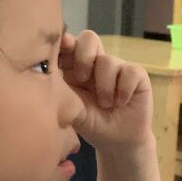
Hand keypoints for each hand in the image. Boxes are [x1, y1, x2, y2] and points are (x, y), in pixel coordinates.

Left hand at [61, 31, 152, 151]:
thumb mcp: (70, 109)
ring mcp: (117, 67)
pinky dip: (123, 90)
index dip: (65, 43)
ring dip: (104, 86)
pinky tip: (120, 103)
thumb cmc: (91, 123)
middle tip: (82, 78)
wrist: (118, 141)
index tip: (61, 50)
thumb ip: (59, 90)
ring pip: (108, 60)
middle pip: (89, 38)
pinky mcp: (136, 74)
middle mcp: (96, 62)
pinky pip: (130, 71)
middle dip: (84, 56)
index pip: (69, 44)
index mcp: (75, 67)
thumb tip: (45, 74)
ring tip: (105, 105)